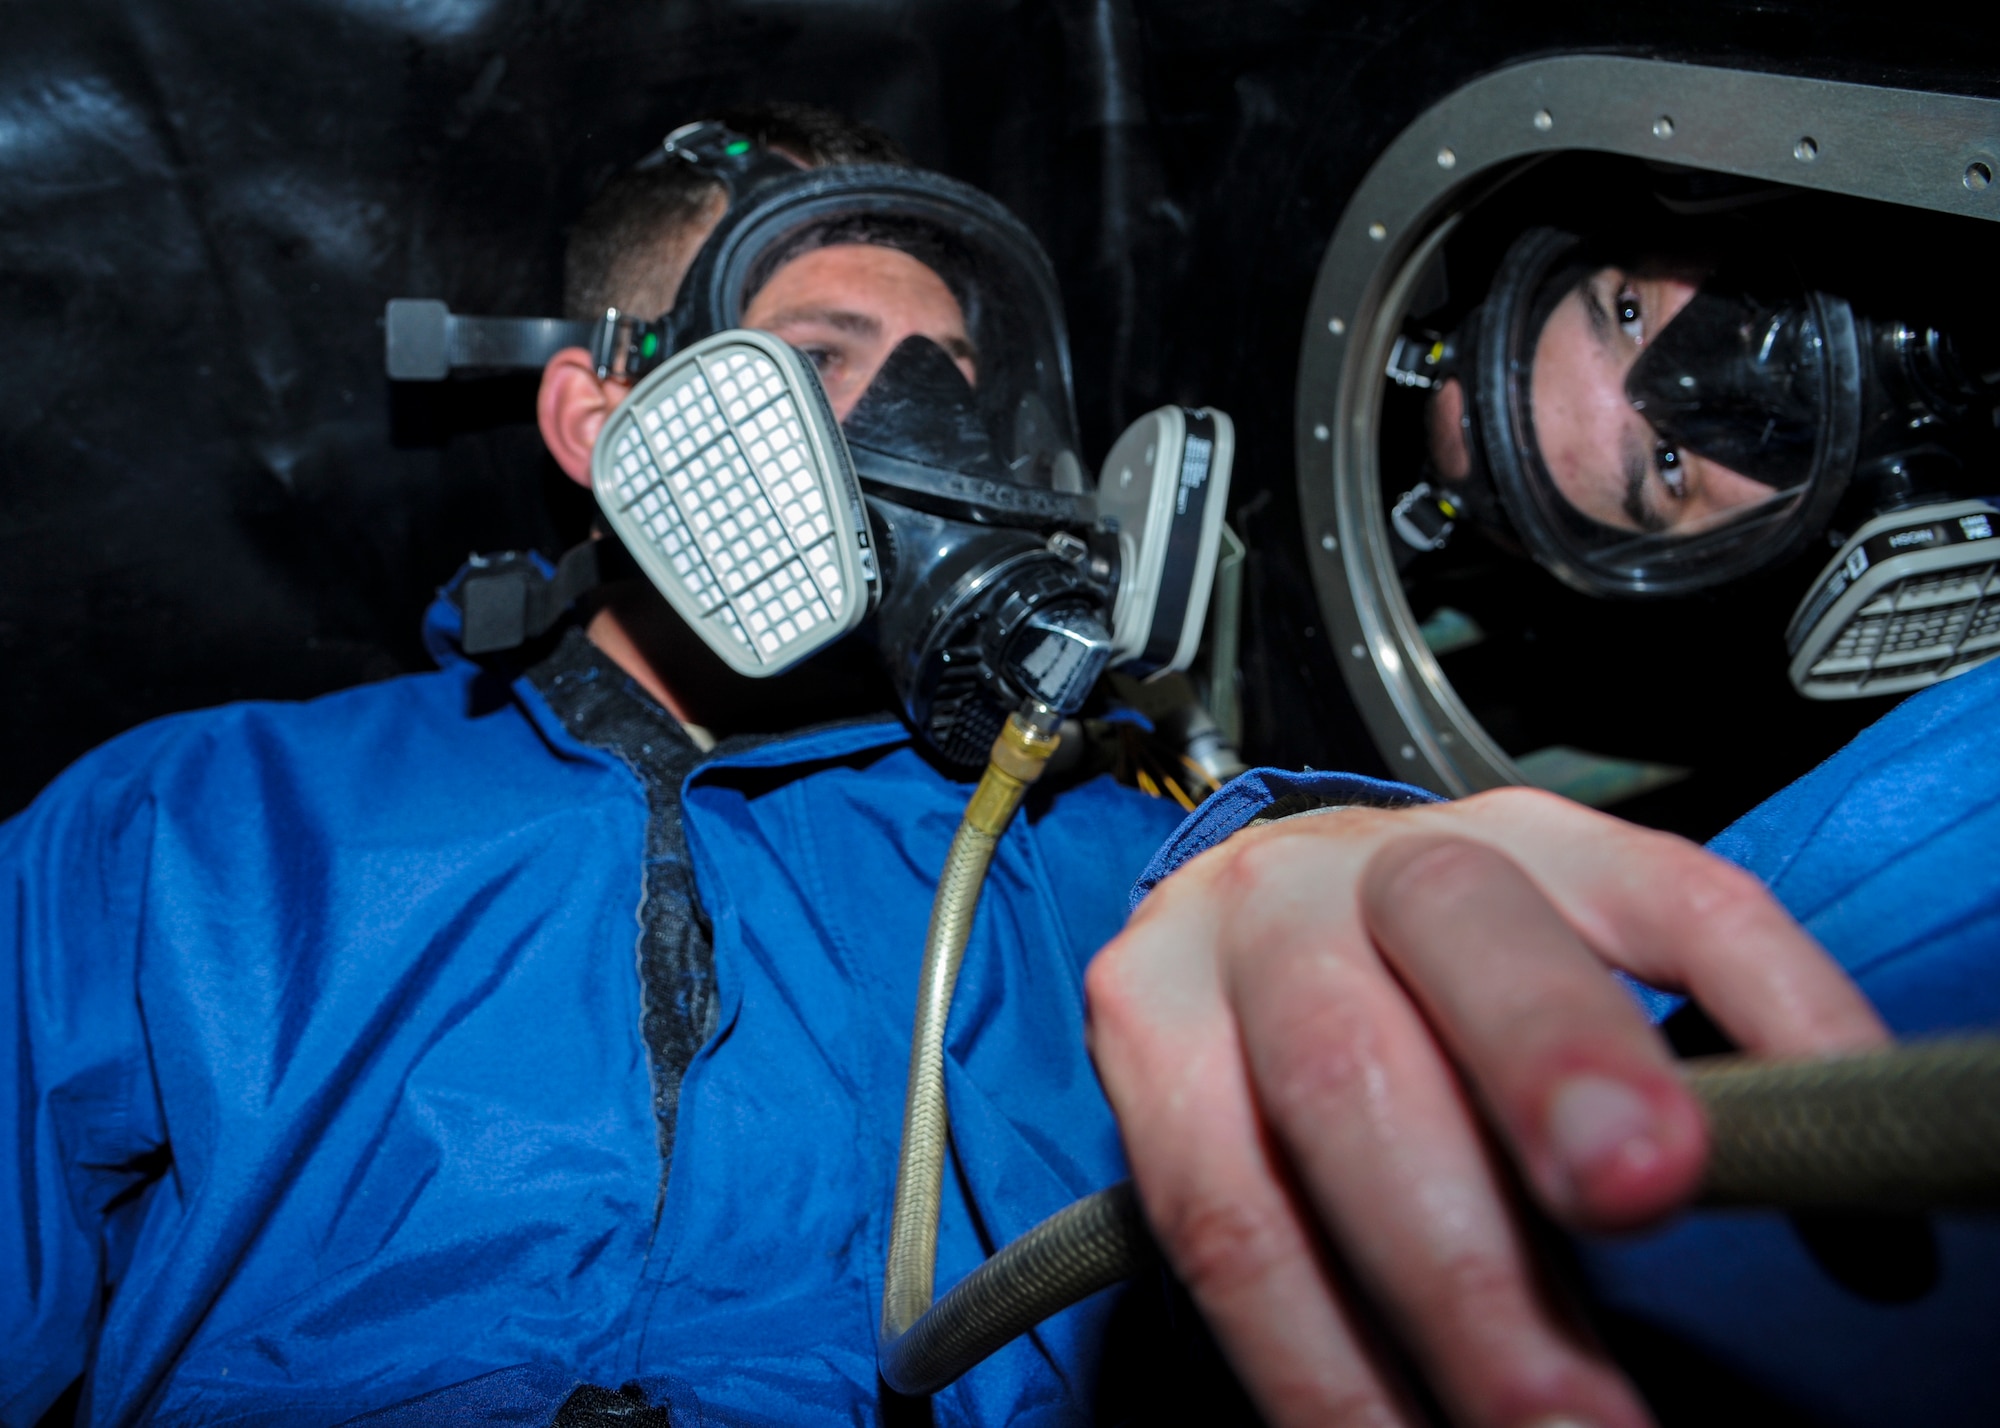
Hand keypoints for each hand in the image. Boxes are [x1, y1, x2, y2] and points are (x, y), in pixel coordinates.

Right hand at [1084, 787, 1887, 1427]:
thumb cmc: (1430, 983)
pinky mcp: (1138, 1019)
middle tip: (1638, 1239)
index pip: (1680, 901)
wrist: (1244, 907)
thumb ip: (1664, 1069)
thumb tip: (1836, 1232)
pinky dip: (1300, 1351)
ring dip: (1433, 1289)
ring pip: (1327, 1084)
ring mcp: (1238, 928)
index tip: (1836, 1179)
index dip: (1778, 1019)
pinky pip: (1212, 1205)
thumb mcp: (1563, 979)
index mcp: (1529, 842)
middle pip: (1468, 943)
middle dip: (1553, 1086)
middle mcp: (1374, 862)